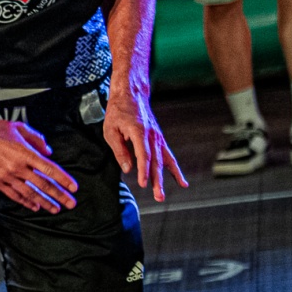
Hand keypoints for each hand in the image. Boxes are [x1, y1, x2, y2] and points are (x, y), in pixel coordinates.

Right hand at [0, 115, 76, 212]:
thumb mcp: (18, 127)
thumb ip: (36, 139)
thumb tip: (48, 151)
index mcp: (25, 153)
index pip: (50, 169)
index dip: (64, 179)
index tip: (73, 187)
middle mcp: (17, 167)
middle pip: (43, 185)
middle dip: (59, 195)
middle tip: (70, 203)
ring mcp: (6, 176)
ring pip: (30, 193)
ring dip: (45, 202)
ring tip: (55, 208)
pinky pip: (14, 195)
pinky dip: (25, 202)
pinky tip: (34, 206)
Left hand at [102, 82, 186, 202]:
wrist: (132, 94)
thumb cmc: (118, 112)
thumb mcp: (111, 129)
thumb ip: (119, 149)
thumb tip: (128, 169)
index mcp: (139, 132)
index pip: (143, 154)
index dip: (143, 170)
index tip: (142, 183)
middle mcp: (152, 136)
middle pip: (156, 161)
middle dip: (157, 180)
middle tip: (158, 196)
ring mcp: (158, 138)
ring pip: (164, 161)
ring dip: (168, 178)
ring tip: (169, 193)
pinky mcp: (159, 140)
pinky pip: (169, 156)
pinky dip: (175, 169)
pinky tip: (181, 182)